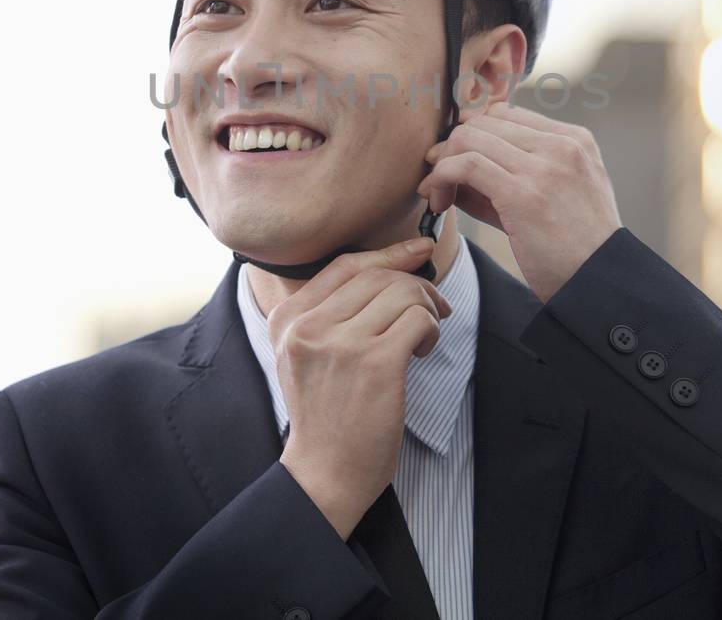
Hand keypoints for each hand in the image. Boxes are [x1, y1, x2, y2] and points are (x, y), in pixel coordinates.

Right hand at [273, 238, 452, 539]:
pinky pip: (418, 319)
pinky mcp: (375, 364)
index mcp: (287, 319)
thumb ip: (327, 313)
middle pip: (378, 276)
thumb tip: (388, 267)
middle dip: (416, 285)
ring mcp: (340, 344)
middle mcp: (307, 326)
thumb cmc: (326, 414)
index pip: (345, 265)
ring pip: (403, 293)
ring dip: (427, 309)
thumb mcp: (304, 355)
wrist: (325, 472)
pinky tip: (422, 351)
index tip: (417, 250)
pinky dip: (431, 329)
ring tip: (424, 335)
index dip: (388, 253)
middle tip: (435, 308)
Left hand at [417, 100, 622, 303]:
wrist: (600, 283)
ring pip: (470, 137)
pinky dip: (442, 177)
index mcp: (575, 140)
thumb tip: (457, 170)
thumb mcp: (558, 197)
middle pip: (483, 122)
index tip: (455, 160)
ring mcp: (544, 167)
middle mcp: (562, 145)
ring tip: (436, 194)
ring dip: (441, 164)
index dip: (473, 134)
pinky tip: (438, 201)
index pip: (506, 114)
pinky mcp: (524, 195)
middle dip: (452, 146)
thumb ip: (515, 177)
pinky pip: (466, 165)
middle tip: (437, 178)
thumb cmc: (576, 249)